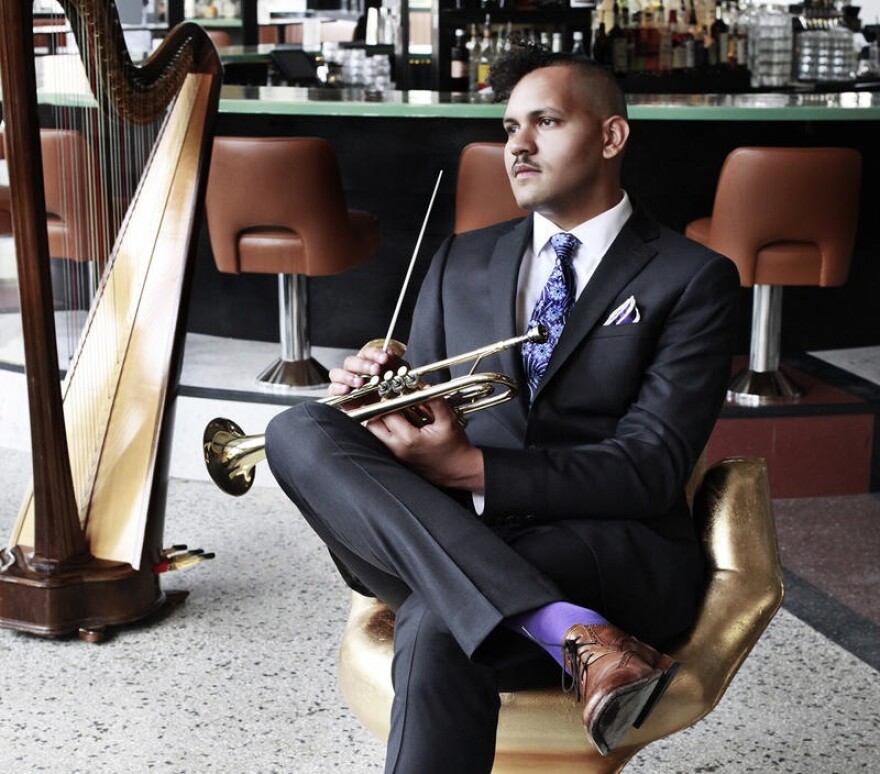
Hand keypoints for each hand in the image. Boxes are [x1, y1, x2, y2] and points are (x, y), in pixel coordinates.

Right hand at [328, 343, 407, 403]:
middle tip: (375, 370)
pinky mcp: (338, 395)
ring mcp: (344, 383)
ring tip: (360, 382)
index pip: (367, 353)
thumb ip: (394, 364)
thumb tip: (390, 353)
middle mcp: (354, 371)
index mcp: (368, 363)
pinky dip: (338, 388)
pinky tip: (346, 390)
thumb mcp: (397, 377)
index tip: (384, 358)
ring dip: (348, 376)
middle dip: (363, 365)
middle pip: (351, 361)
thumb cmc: (389, 393)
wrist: (385, 412)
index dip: (375, 354)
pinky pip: (332, 389)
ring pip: (337, 373)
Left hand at [365, 397, 484, 492]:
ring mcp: (397, 456)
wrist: (460, 470)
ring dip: (382, 421)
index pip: (386, 413)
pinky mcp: (400, 459)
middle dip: (378, 410)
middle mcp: (398, 449)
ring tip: (396, 412)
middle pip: (372, 426)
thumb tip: (422, 386)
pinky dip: (389, 431)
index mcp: (408, 439)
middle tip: (390, 402)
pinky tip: (403, 424)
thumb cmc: (456, 448)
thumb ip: (434, 400)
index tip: (395, 393)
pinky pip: (385, 442)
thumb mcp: (447, 420)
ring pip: (376, 435)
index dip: (388, 400)